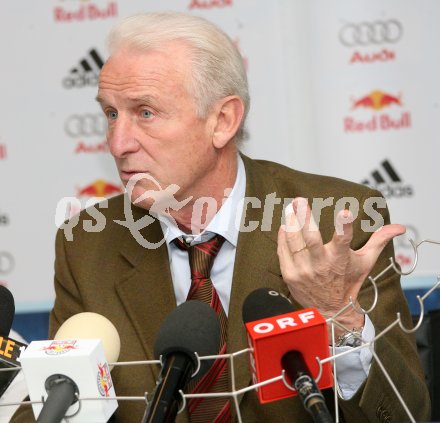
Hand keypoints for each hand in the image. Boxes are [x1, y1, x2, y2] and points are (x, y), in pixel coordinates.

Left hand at [277, 197, 404, 337]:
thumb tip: (399, 227)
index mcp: (340, 259)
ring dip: (290, 223)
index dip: (344, 226)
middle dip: (304, 218)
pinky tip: (284, 226)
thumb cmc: (348, 281)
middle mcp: (321, 265)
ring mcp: (303, 271)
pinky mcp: (290, 275)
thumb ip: (379, 241)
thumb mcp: (365, 261)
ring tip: (290, 208)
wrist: (331, 310)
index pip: (343, 240)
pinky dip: (283, 238)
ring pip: (294, 242)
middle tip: (300, 200)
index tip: (345, 212)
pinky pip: (283, 252)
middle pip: (310, 238)